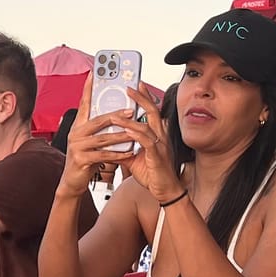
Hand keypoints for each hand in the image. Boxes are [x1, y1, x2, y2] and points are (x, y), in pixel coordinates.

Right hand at [60, 77, 132, 193]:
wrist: (72, 181)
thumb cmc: (85, 159)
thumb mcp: (90, 140)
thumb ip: (99, 127)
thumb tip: (117, 113)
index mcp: (79, 125)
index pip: (84, 103)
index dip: (89, 88)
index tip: (95, 73)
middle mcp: (75, 133)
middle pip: (98, 120)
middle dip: (116, 114)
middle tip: (132, 109)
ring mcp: (77, 146)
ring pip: (103, 138)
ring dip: (121, 135)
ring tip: (135, 132)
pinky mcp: (81, 160)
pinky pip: (103, 155)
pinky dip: (118, 154)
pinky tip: (129, 152)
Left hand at [105, 84, 181, 201]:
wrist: (165, 191)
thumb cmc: (153, 174)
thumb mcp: (134, 159)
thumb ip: (124, 149)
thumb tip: (110, 144)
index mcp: (157, 135)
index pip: (152, 111)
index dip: (145, 97)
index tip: (137, 85)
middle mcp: (160, 137)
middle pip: (153, 111)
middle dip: (141, 98)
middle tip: (129, 88)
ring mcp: (160, 146)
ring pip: (147, 126)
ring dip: (130, 119)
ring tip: (116, 113)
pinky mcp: (157, 157)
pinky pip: (147, 142)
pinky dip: (136, 135)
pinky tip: (126, 131)